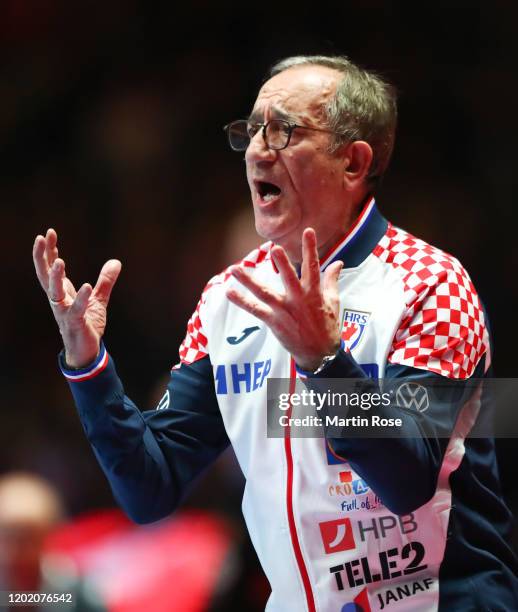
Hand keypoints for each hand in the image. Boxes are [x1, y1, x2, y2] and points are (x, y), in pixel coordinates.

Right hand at [33, 228, 121, 367]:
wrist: (87, 350)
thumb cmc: (87, 324)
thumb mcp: (98, 299)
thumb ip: (105, 281)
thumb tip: (116, 261)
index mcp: (62, 292)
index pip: (51, 267)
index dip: (49, 251)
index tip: (49, 233)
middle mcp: (59, 300)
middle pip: (45, 275)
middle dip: (42, 257)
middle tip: (41, 238)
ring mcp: (64, 311)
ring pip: (54, 292)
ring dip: (56, 276)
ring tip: (60, 261)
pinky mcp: (75, 323)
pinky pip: (75, 310)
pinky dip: (80, 298)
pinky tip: (85, 286)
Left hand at [226, 228, 342, 370]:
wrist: (320, 354)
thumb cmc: (328, 326)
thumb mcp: (333, 302)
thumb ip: (331, 280)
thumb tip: (338, 263)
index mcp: (314, 292)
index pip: (313, 266)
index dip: (310, 249)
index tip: (308, 231)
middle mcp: (298, 300)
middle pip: (289, 278)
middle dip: (282, 263)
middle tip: (274, 248)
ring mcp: (285, 311)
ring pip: (264, 293)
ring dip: (249, 281)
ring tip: (235, 269)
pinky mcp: (274, 322)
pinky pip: (255, 310)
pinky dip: (242, 302)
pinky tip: (229, 293)